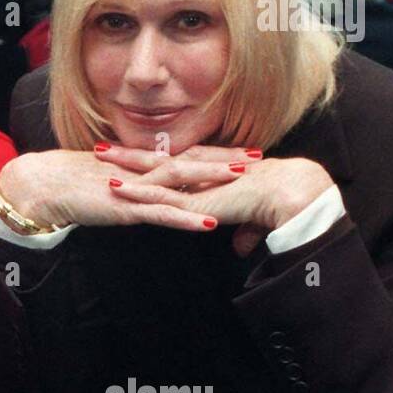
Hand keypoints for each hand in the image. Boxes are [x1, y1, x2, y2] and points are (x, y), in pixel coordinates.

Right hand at [0, 148, 235, 233]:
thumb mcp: (113, 183)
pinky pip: (163, 214)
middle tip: (261, 158)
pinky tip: (209, 223)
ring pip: (182, 181)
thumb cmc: (73, 186)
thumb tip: (152, 190)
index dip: (215, 153)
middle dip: (227, 160)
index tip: (244, 151)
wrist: (44, 185)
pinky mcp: (127, 207)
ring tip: (244, 179)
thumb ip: (135, 185)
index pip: (185, 155)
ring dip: (213, 179)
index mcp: (141, 166)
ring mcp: (137, 188)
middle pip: (192, 162)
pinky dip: (187, 218)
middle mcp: (144, 171)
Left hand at [100, 144, 332, 254]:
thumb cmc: (280, 204)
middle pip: (158, 159)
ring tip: (99, 157)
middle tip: (101, 146)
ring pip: (153, 170)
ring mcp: (199, 184)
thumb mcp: (254, 219)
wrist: (294, 196)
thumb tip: (241, 247)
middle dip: (129, 154)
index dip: (154, 158)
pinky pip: (162, 196)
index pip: (177, 160)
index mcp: (214, 171)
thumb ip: (244, 231)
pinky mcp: (198, 201)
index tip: (131, 153)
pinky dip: (139, 192)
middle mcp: (203, 171)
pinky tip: (118, 189)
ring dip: (125, 165)